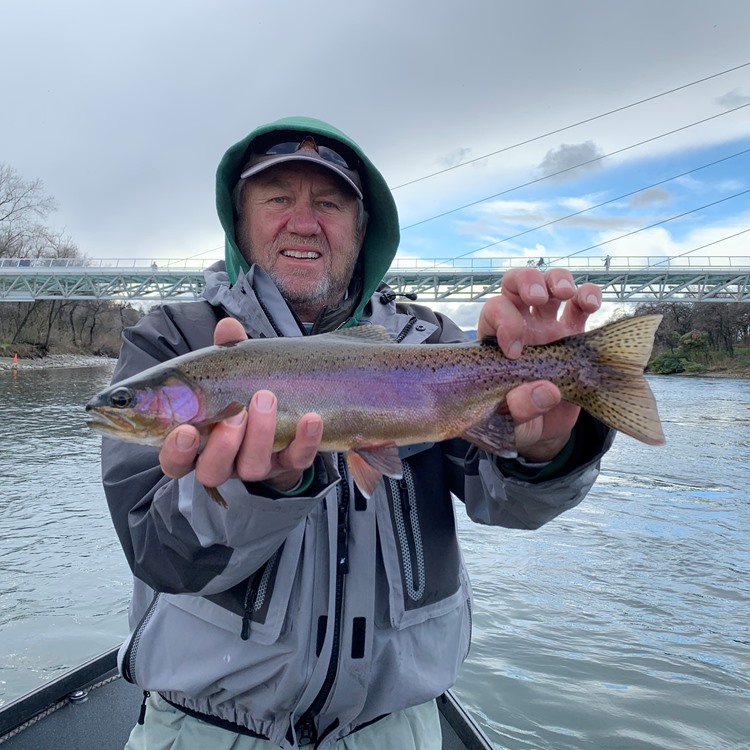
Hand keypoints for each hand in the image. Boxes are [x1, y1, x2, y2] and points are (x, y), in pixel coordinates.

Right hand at [158, 318, 323, 492]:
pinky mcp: (290, 463)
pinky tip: (311, 418)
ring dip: (260, 435)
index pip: (175, 462)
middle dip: (223, 445)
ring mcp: (257, 465)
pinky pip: (297, 459)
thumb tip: (229, 327)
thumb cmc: (243, 394)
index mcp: (199, 444)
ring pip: (253, 466)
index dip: (176, 452)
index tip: (186, 431)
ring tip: (266, 399)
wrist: (284, 416)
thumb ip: (226, 354)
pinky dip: (305, 440)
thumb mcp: (232, 373)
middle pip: (213, 470)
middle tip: (235, 413)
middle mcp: (225, 462)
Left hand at [477, 267, 601, 461]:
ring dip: (559, 280)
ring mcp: (547, 326)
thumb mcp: (511, 426)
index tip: (515, 352)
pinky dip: (588, 294)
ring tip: (569, 294)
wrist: (542, 430)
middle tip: (539, 297)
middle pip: (515, 284)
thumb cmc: (517, 423)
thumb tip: (545, 392)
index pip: (493, 314)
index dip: (504, 322)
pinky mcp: (575, 332)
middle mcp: (518, 327)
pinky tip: (592, 304)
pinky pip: (582, 303)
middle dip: (527, 281)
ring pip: (549, 283)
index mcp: (493, 343)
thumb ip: (520, 411)